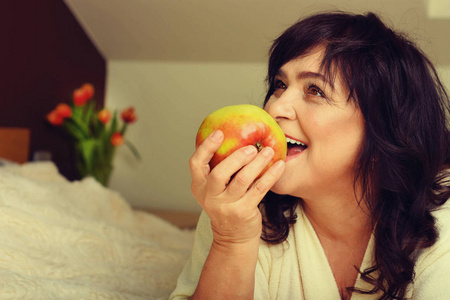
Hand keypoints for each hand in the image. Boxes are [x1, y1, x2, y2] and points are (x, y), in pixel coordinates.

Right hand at [189, 130, 284, 248]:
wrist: (233, 236)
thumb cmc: (226, 204)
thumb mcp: (215, 189)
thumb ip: (218, 168)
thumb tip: (235, 136)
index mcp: (199, 186)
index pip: (195, 163)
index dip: (206, 147)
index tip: (219, 133)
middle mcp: (210, 196)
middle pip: (219, 173)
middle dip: (236, 158)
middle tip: (252, 147)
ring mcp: (226, 206)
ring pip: (242, 180)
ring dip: (257, 164)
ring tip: (268, 151)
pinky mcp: (244, 212)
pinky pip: (259, 189)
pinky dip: (270, 175)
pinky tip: (279, 165)